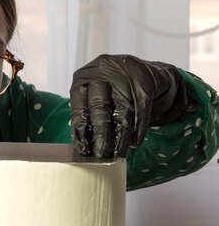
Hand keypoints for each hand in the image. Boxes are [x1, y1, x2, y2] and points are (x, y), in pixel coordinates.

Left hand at [69, 54, 194, 157]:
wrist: (142, 71)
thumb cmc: (111, 89)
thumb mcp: (94, 95)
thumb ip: (89, 114)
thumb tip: (85, 145)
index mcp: (83, 77)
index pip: (79, 105)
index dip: (81, 130)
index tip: (83, 149)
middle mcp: (102, 73)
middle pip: (100, 107)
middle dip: (101, 134)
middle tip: (101, 154)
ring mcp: (124, 76)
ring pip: (122, 111)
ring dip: (121, 136)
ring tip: (119, 153)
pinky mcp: (145, 81)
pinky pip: (141, 109)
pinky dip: (138, 128)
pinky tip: (135, 141)